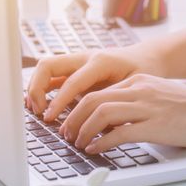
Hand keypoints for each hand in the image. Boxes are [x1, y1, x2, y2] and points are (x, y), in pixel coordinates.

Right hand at [26, 47, 162, 120]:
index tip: (50, 119)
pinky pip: (53, 75)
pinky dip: (43, 89)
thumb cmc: (144, 71)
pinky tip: (41, 106)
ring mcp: (79, 61)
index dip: (58, 101)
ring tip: (36, 110)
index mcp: (101, 61)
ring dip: (36, 88)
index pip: (71, 81)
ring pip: (46, 68)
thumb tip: (99, 127)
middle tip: (38, 112)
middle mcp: (85, 58)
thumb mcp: (135, 88)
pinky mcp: (76, 69)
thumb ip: (116, 104)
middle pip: (48, 65)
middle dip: (37, 88)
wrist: (148, 57)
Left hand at [60, 74, 185, 153]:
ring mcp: (147, 107)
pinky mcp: (156, 126)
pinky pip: (119, 132)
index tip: (70, 121)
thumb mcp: (158, 96)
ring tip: (77, 142)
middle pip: (93, 99)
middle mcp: (139, 89)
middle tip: (66, 133)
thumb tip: (110, 121)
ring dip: (83, 129)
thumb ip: (135, 102)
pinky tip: (95, 149)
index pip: (98, 91)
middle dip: (73, 118)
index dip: (78, 108)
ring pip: (101, 112)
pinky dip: (101, 142)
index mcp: (139, 81)